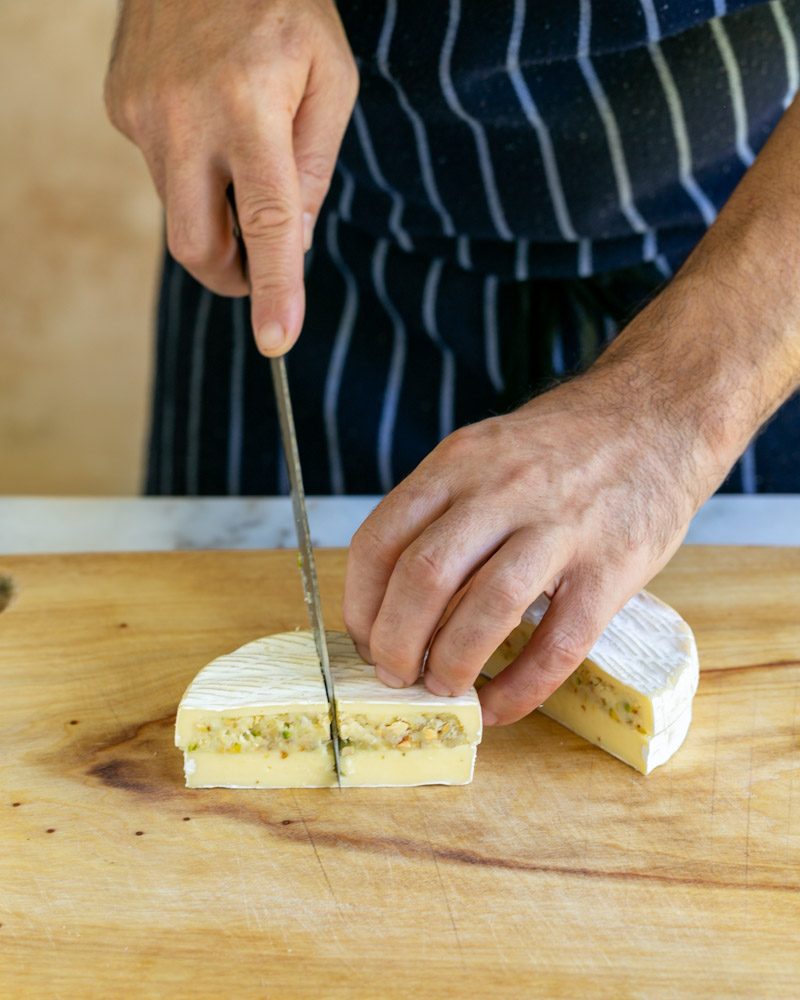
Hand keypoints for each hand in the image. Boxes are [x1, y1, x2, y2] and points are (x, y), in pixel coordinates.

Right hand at [104, 0, 357, 354]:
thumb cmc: (283, 5)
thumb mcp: (331, 77)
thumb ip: (315, 167)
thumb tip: (293, 242)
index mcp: (252, 108)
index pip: (264, 222)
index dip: (274, 288)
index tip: (278, 341)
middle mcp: (186, 117)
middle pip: (197, 243)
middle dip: (230, 275)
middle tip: (258, 267)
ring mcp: (142, 114)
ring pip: (177, 209)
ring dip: (213, 207)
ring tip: (238, 144)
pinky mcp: (119, 108)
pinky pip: (160, 169)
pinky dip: (190, 167)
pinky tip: (205, 116)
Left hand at [343, 278, 742, 725]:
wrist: (657, 414)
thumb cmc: (560, 446)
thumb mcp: (486, 451)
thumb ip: (442, 508)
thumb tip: (394, 596)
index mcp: (458, 462)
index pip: (380, 540)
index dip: (360, 603)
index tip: (365, 638)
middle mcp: (502, 490)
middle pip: (422, 578)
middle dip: (395, 644)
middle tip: (395, 675)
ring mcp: (560, 528)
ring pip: (484, 610)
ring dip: (450, 666)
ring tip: (442, 690)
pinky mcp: (612, 568)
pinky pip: (556, 644)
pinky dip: (519, 688)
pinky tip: (500, 706)